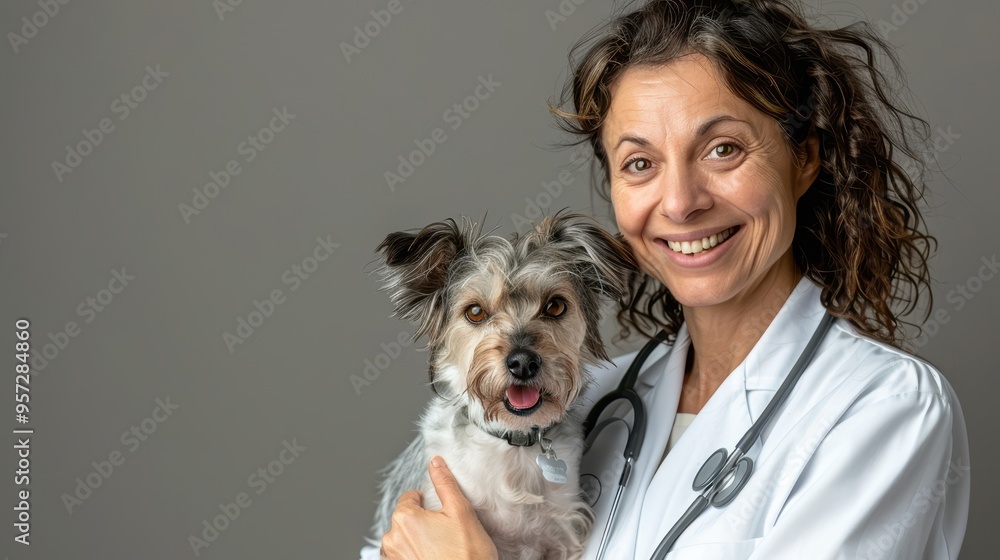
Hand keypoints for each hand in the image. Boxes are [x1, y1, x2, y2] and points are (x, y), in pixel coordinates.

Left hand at [380, 455, 497, 559]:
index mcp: (405, 518)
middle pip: (405, 519)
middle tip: (446, 535)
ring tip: (441, 550)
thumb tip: (435, 462)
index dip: (428, 503)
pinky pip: (401, 557)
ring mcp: (392, 559)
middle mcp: (392, 539)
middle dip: (422, 522)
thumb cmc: (468, 555)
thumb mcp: (461, 512)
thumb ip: (445, 483)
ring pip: (402, 539)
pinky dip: (413, 556)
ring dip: (416, 541)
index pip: (410, 497)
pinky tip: (433, 558)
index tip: (442, 516)